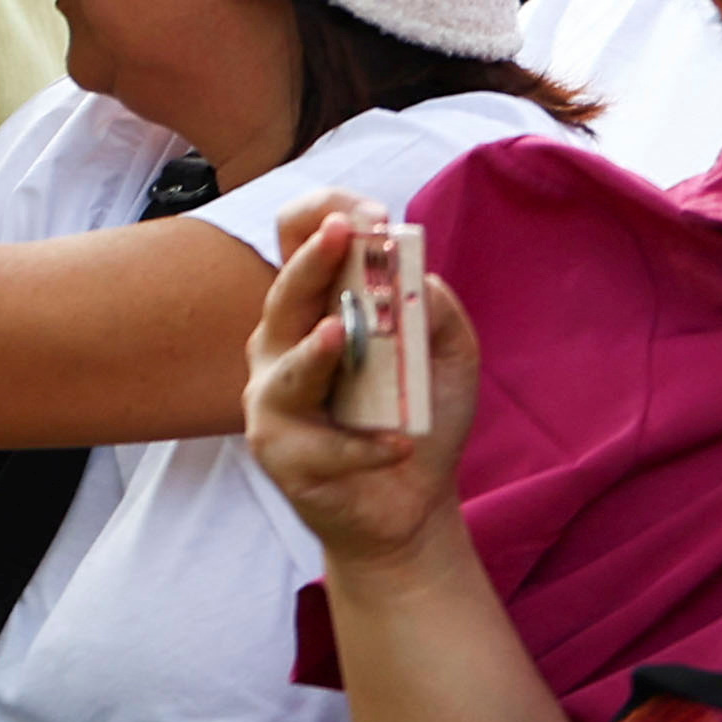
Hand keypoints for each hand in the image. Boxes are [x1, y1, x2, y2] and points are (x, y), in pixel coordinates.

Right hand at [239, 201, 478, 568]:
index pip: (297, 242)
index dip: (326, 215)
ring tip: (341, 335)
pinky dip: (367, 445)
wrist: (410, 506)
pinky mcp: (281, 453)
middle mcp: (282, 345)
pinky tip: (400, 445)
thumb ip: (439, 313)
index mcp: (316, 308)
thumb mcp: (448, 358)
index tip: (370, 217)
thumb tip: (420, 278)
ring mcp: (273, 398)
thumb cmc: (418, 422)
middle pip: (286, 292)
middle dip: (314, 259)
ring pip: (288, 368)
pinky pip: (327, 445)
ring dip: (315, 352)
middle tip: (343, 233)